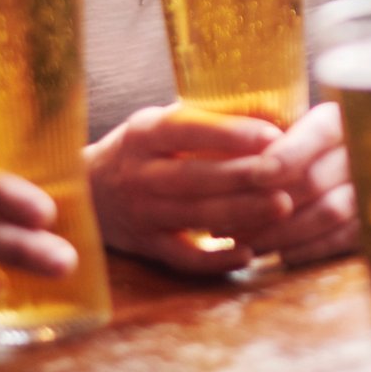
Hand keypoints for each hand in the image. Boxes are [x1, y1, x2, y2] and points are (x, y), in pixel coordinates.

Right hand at [85, 104, 290, 273]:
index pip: (186, 128)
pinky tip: (248, 254)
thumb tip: (274, 111)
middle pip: (193, 176)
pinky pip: (183, 258)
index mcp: (145, 133)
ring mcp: (141, 213)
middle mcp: (139, 173)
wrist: (87, 192)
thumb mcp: (160, 124)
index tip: (272, 134)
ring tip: (282, 206)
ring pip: (193, 215)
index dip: (229, 133)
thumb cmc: (143, 150)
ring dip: (240, 213)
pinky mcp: (146, 246)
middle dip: (241, 175)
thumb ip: (203, 121)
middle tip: (283, 173)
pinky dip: (215, 260)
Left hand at [242, 103, 359, 266]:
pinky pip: (344, 239)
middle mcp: (368, 150)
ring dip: (282, 231)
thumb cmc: (316, 148)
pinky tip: (280, 254)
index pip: (319, 133)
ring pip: (329, 212)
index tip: (255, 175)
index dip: (287, 155)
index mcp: (345, 119)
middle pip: (317, 178)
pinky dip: (308, 248)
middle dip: (267, 203)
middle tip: (225, 220)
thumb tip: (229, 158)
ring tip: (243, 240)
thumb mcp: (304, 130)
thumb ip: (276, 139)